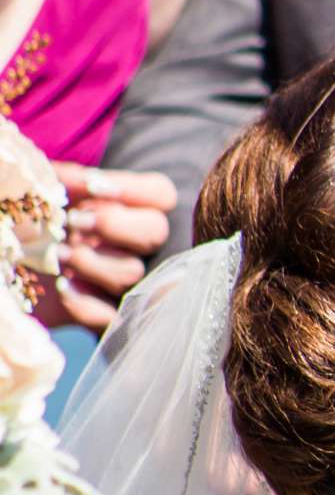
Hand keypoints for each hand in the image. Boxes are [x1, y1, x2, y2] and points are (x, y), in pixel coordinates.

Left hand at [35, 163, 178, 332]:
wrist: (10, 261)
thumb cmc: (27, 221)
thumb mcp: (43, 191)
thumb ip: (67, 179)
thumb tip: (88, 182)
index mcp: (126, 209)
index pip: (160, 194)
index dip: (134, 190)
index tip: (92, 189)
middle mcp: (132, 245)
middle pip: (156, 230)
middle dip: (114, 225)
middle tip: (75, 223)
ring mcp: (122, 282)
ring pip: (133, 273)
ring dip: (92, 262)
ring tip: (59, 256)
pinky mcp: (103, 315)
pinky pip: (112, 316)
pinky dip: (85, 303)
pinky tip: (62, 288)